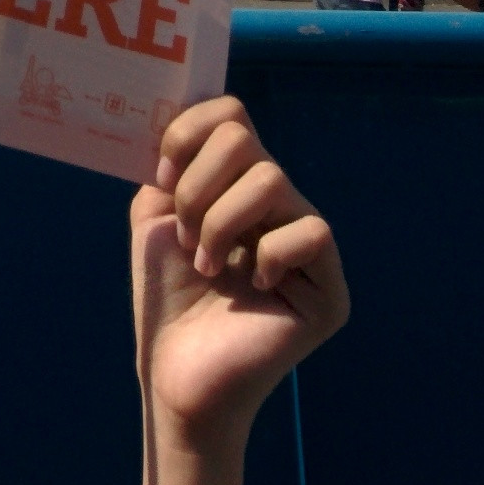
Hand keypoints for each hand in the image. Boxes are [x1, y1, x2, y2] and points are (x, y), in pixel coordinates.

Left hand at [132, 97, 349, 454]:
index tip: (161, 179)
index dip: (187, 132)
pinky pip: (312, 232)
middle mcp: (278, 205)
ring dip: (219, 221)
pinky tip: (254, 282)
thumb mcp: (155, 215)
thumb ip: (170, 164)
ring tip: (207, 263)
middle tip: (185, 235)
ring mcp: (307, 246)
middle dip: (197, 183)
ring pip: (270, 179)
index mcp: (237, 182)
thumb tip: (176, 115)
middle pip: (243, 136)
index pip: (230, 113)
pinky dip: (269, 251)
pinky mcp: (328, 290)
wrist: (174, 371)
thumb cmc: (166, 295)